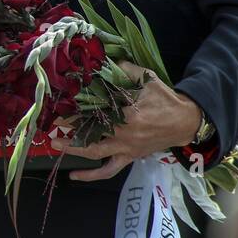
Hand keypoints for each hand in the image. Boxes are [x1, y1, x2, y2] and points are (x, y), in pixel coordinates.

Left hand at [50, 61, 204, 180]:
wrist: (186, 122)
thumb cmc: (165, 100)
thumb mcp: (147, 79)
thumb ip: (124, 70)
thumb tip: (103, 60)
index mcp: (128, 115)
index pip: (95, 112)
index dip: (76, 109)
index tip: (59, 105)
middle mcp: (124, 135)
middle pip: (90, 134)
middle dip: (68, 129)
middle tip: (51, 125)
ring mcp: (126, 149)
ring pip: (95, 154)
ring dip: (74, 150)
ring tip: (55, 145)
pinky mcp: (129, 157)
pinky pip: (108, 170)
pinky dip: (91, 175)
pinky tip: (74, 176)